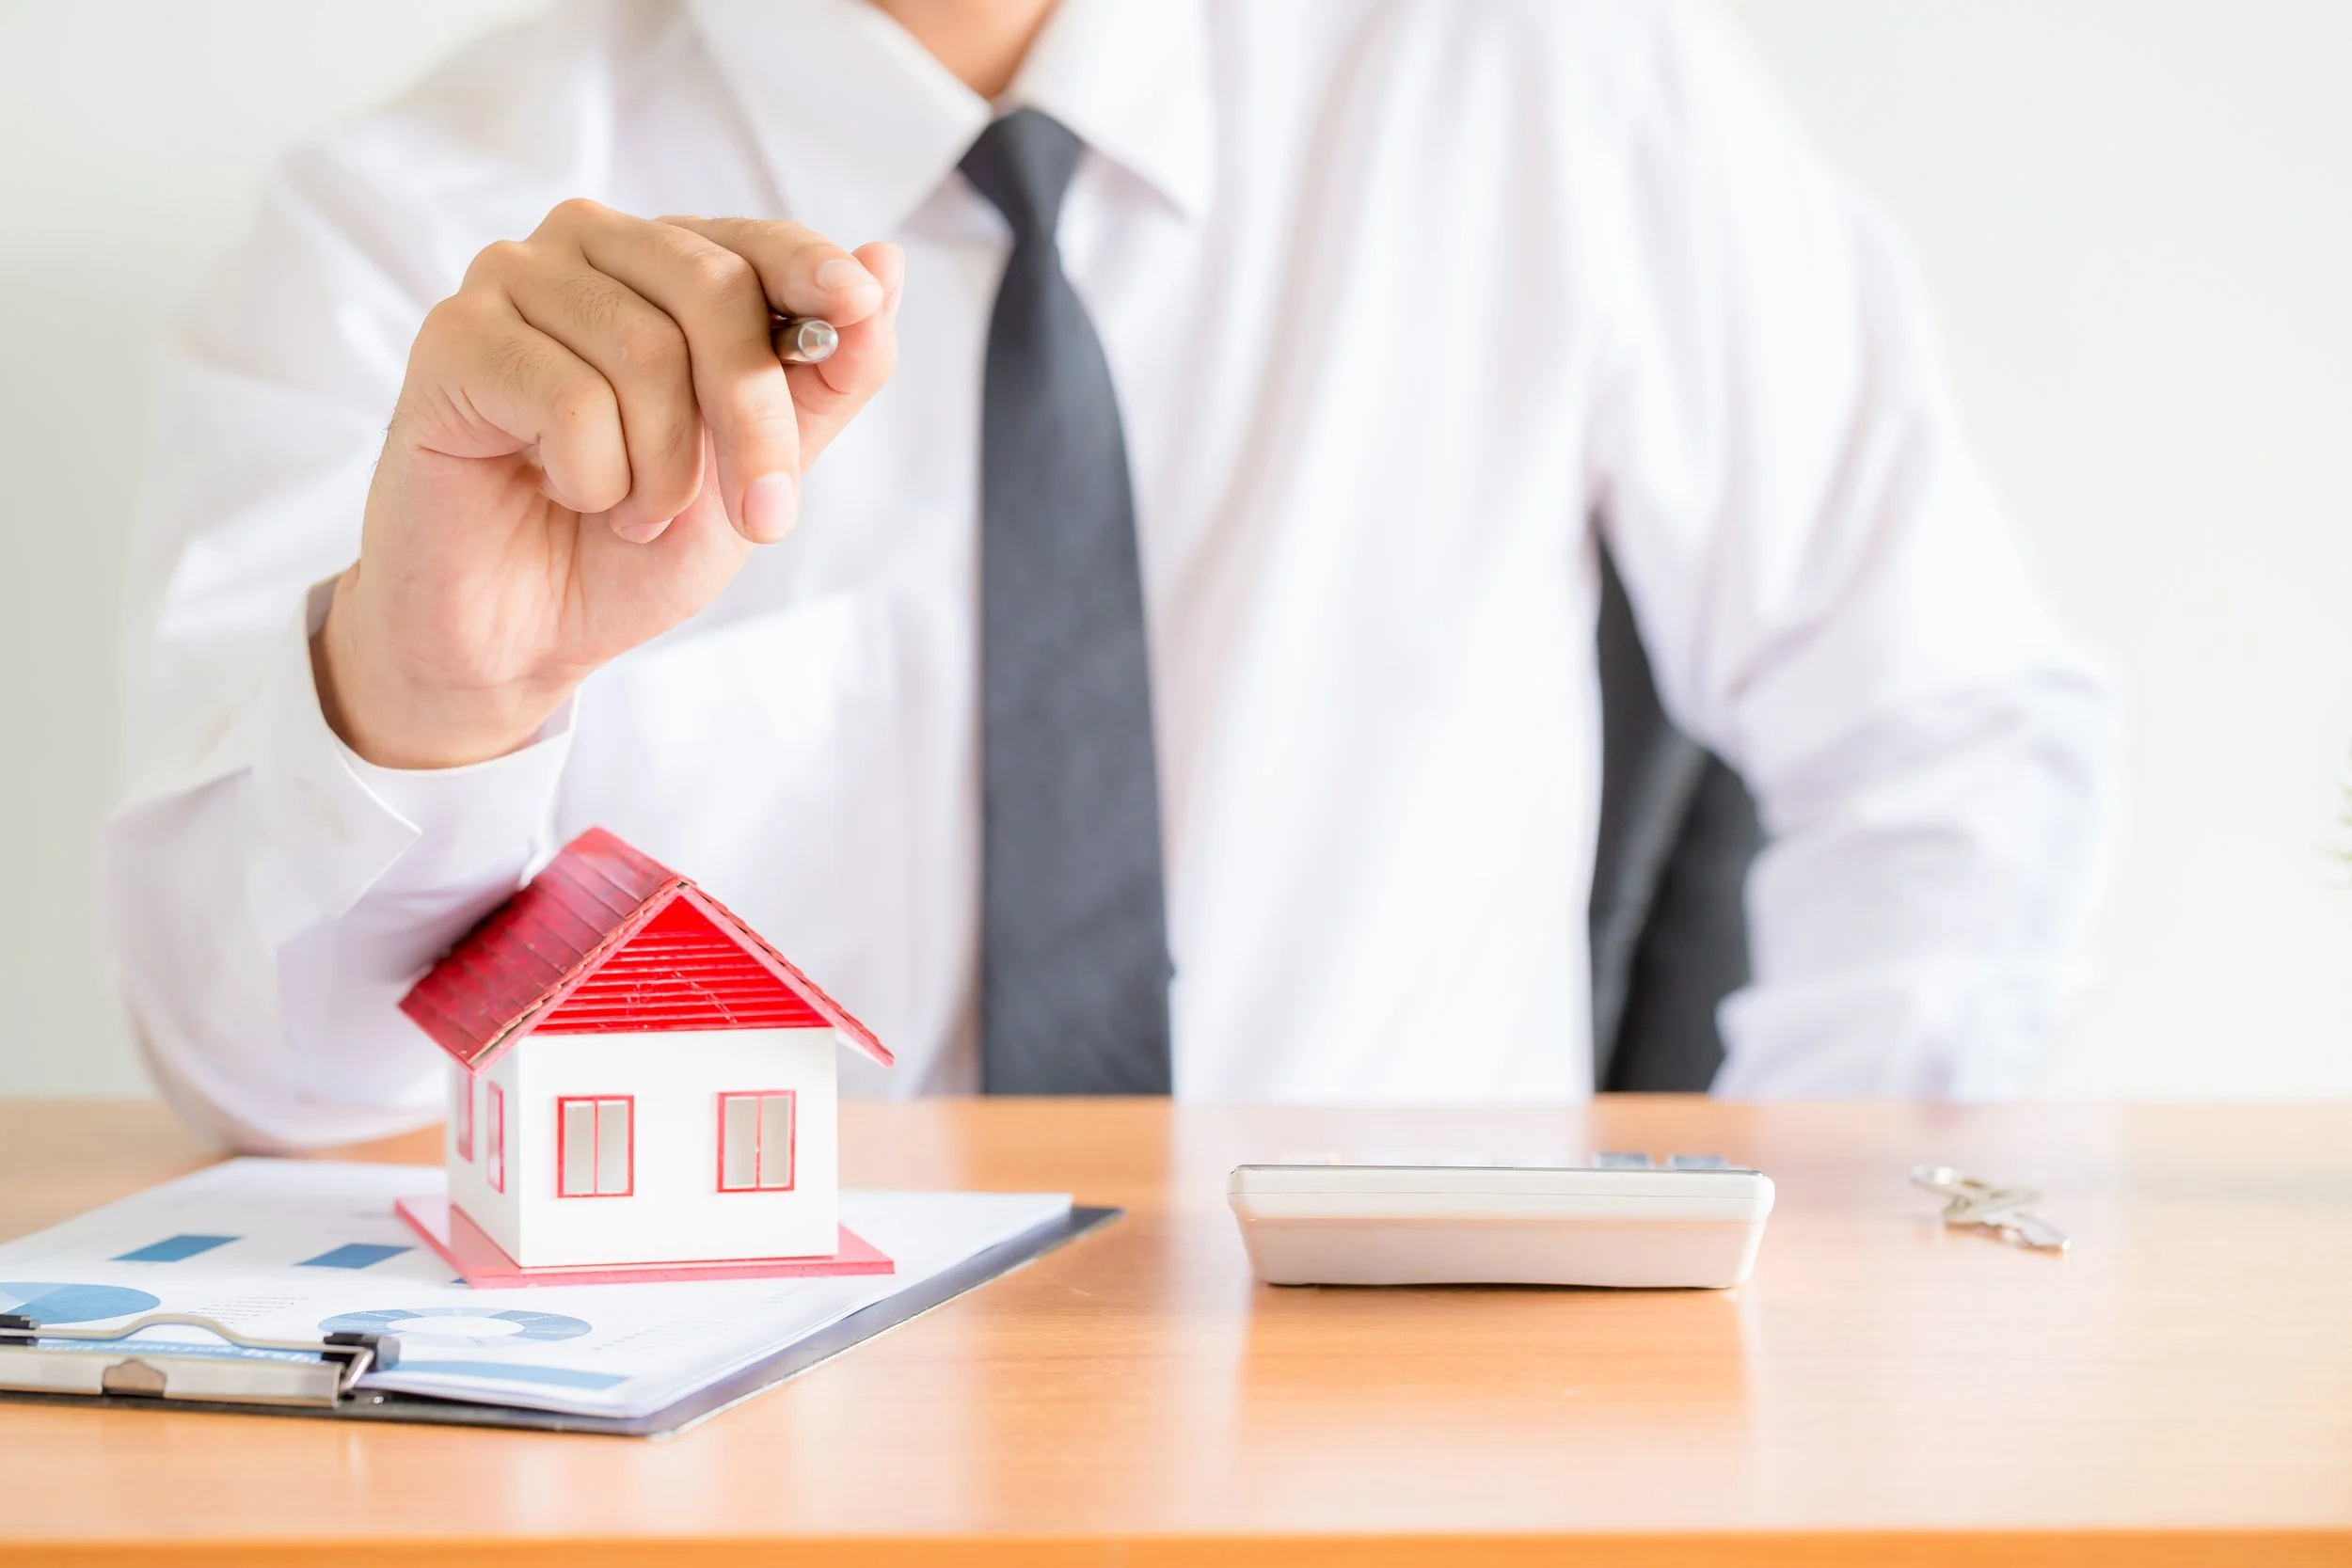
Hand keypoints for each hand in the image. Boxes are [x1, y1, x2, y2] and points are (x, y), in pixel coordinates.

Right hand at [314, 200, 903, 768]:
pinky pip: (568, 397)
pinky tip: (565, 492)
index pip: (754, 242)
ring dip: (664, 470)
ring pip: (644, 351)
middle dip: (754, 420)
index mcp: (665, 264)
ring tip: (634, 513)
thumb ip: (824, 376)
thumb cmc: (634, 542)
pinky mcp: (452, 339)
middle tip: (760, 516)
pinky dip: (592, 475)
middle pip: (712, 288)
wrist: (525, 633)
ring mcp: (510, 282)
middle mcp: (587, 249)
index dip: (811, 273)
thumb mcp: (761, 467)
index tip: (856, 306)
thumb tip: (884, 264)